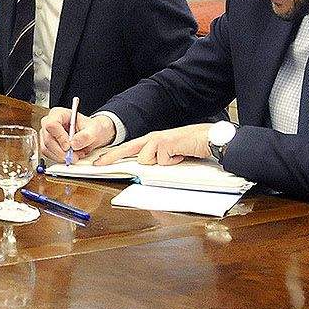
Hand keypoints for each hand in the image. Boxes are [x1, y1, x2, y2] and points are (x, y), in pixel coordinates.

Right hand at [40, 107, 114, 160]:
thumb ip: (86, 136)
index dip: (59, 137)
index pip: (52, 124)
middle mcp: (49, 123)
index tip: (69, 146)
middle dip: (61, 151)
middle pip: (48, 138)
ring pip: (46, 148)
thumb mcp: (94, 130)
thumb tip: (74, 144)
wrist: (92, 135)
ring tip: (75, 156)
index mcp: (59, 113)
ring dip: (60, 156)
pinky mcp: (47, 145)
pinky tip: (69, 156)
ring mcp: (46, 134)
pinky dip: (59, 158)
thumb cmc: (91, 129)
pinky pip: (48, 154)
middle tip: (74, 156)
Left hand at [91, 122, 213, 165]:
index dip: (112, 155)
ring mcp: (158, 140)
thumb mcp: (170, 156)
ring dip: (160, 163)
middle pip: (127, 149)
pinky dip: (172, 162)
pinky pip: (161, 161)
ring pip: (145, 159)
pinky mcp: (166, 143)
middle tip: (99, 164)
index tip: (98, 163)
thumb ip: (156, 162)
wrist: (209, 139)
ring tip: (175, 157)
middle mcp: (152, 138)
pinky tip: (181, 155)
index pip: (128, 149)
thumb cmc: (192, 147)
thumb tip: (144, 171)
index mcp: (151, 141)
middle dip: (112, 157)